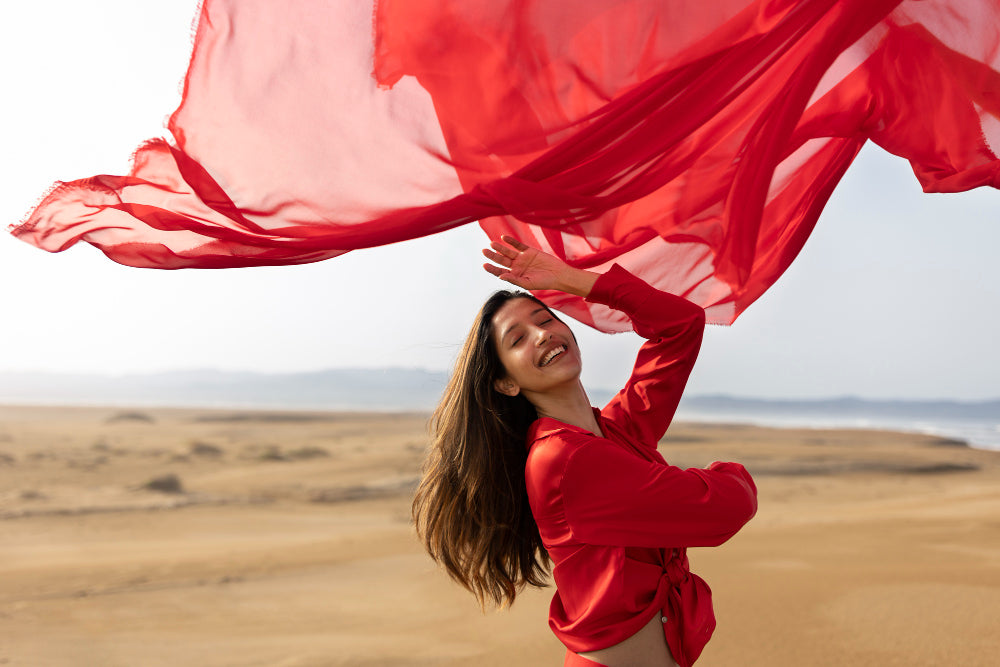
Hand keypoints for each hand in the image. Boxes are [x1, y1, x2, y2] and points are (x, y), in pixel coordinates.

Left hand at [482, 236, 597, 295]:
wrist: (558, 274)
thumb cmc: (544, 282)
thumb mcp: (527, 283)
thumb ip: (514, 279)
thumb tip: (500, 276)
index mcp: (515, 276)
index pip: (500, 271)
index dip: (492, 268)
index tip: (484, 265)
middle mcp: (517, 267)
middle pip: (501, 260)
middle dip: (493, 256)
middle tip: (484, 251)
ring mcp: (522, 258)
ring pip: (508, 252)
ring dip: (500, 248)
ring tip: (491, 244)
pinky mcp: (529, 251)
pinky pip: (518, 245)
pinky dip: (511, 241)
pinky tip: (504, 238)